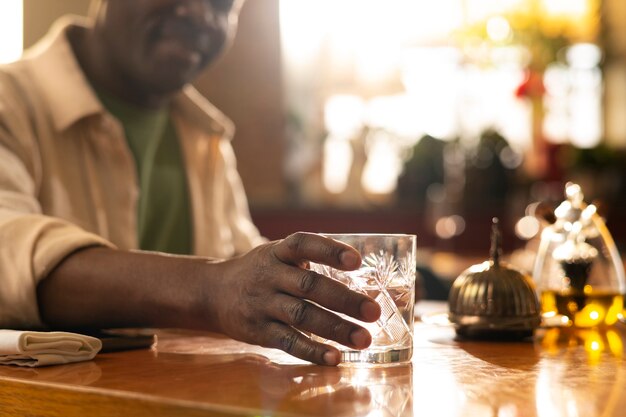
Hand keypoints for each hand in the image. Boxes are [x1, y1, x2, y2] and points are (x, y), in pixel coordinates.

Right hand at [212, 232, 380, 365]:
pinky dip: (312, 351)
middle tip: (374, 311)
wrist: (212, 293)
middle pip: (309, 286)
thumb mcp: (277, 256)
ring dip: (336, 328)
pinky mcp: (258, 331)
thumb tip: (361, 277)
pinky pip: (287, 342)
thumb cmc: (259, 272)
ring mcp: (262, 305)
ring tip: (364, 338)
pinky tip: (335, 357)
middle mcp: (268, 276)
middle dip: (344, 299)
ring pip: (302, 316)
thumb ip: (309, 262)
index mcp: (276, 252)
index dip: (329, 251)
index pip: (303, 244)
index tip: (356, 261)